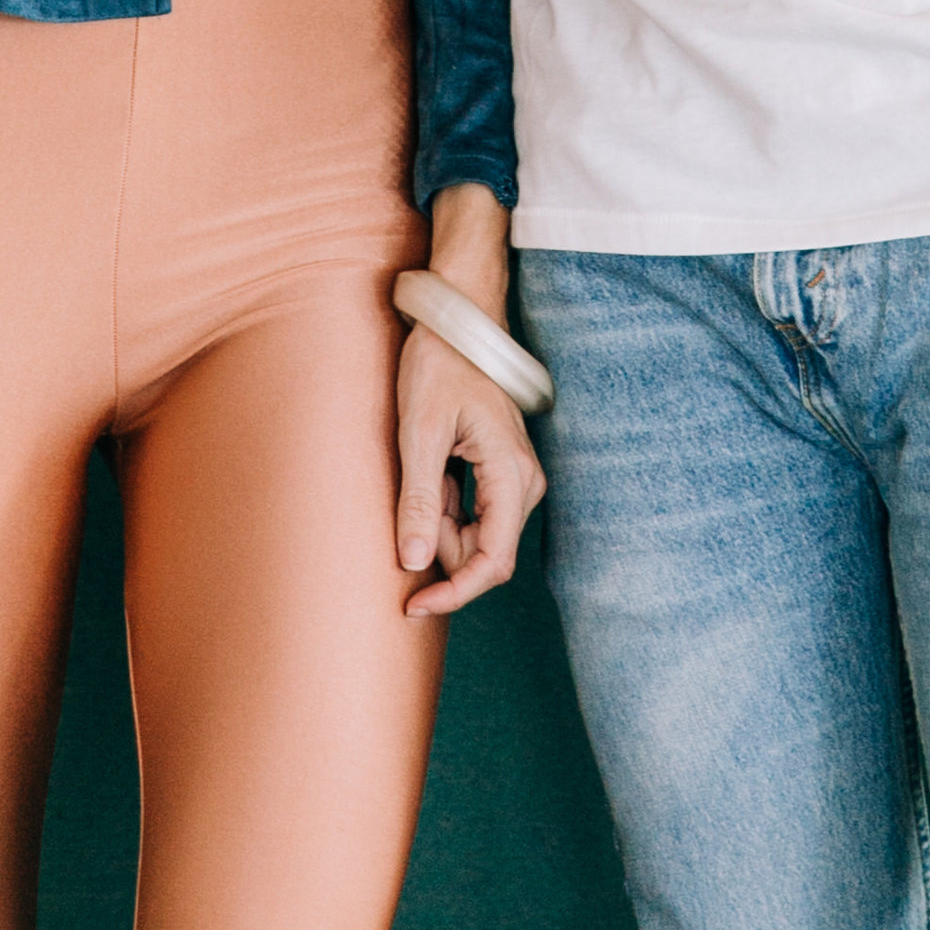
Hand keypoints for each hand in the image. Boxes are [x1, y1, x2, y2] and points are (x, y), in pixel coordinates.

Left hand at [395, 326, 544, 616]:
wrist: (456, 322)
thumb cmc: (438, 365)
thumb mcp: (419, 432)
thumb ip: (421, 500)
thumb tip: (416, 564)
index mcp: (511, 473)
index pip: (493, 561)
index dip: (455, 593)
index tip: (414, 606)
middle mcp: (524, 481)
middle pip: (484, 552)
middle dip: (441, 547)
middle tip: (405, 504)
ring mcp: (517, 477)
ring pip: (478, 535)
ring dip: (442, 525)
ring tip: (420, 473)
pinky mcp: (503, 472)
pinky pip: (476, 513)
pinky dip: (447, 508)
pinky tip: (431, 471)